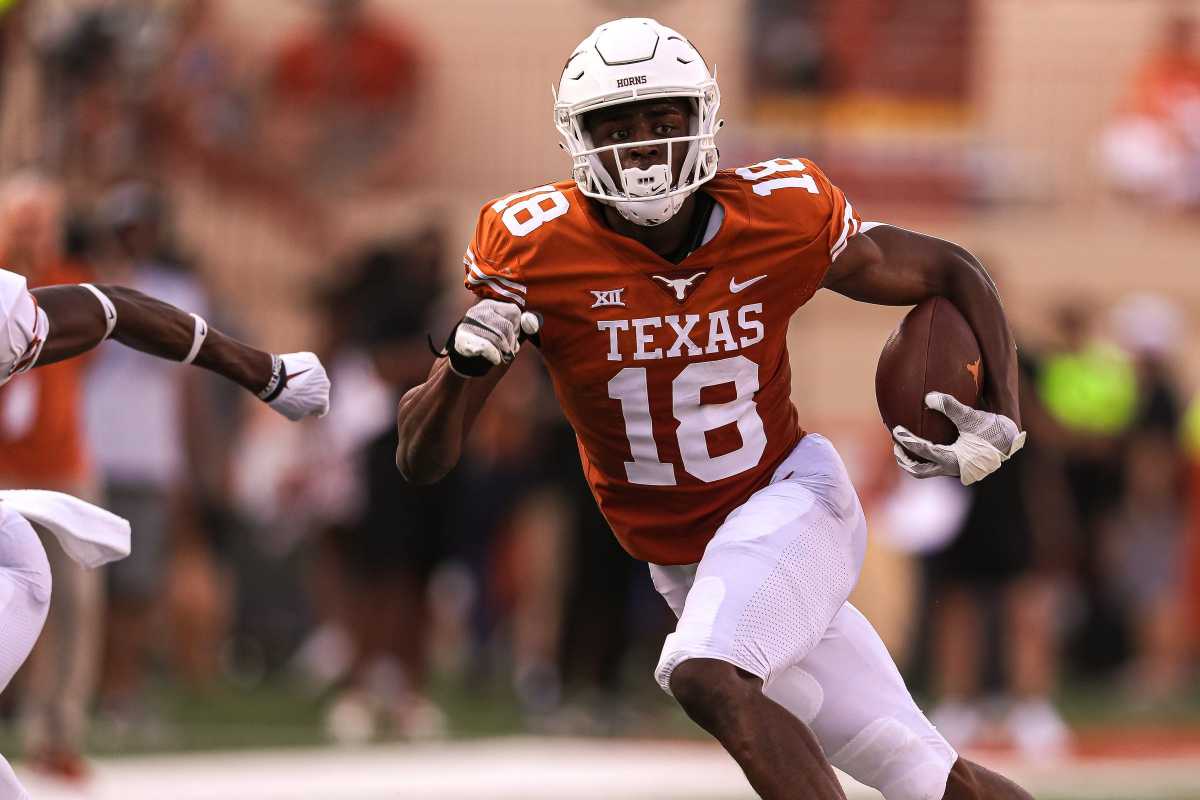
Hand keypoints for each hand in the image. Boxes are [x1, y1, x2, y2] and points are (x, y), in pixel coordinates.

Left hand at [266, 352, 330, 419]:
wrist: (274, 378)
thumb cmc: (282, 399)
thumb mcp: (294, 414)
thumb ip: (305, 412)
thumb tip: (307, 408)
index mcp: (322, 400)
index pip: (322, 408)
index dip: (314, 410)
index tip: (306, 408)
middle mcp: (325, 385)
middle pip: (320, 391)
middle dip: (312, 392)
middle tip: (298, 393)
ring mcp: (320, 370)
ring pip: (316, 376)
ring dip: (308, 379)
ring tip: (293, 380)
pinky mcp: (312, 359)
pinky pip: (310, 364)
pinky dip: (303, 367)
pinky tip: (292, 369)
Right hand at [448, 299, 540, 376]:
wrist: (466, 359)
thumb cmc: (490, 343)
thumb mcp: (506, 331)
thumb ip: (522, 325)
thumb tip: (533, 321)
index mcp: (489, 304)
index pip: (514, 310)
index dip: (518, 326)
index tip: (513, 336)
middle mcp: (478, 311)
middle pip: (507, 326)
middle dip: (512, 341)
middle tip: (509, 349)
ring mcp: (469, 324)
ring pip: (498, 338)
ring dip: (504, 351)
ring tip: (502, 355)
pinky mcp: (464, 339)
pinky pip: (488, 348)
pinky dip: (495, 357)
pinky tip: (494, 359)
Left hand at [891, 391, 1025, 484]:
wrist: (1011, 441)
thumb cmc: (992, 428)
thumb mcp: (972, 416)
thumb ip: (951, 406)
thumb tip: (928, 396)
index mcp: (954, 459)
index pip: (924, 452)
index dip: (908, 441)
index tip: (896, 430)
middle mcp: (952, 469)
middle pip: (919, 471)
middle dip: (904, 460)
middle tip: (895, 445)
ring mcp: (955, 470)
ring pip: (927, 470)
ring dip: (913, 460)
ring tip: (903, 446)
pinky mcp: (958, 466)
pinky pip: (936, 464)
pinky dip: (925, 456)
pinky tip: (923, 440)